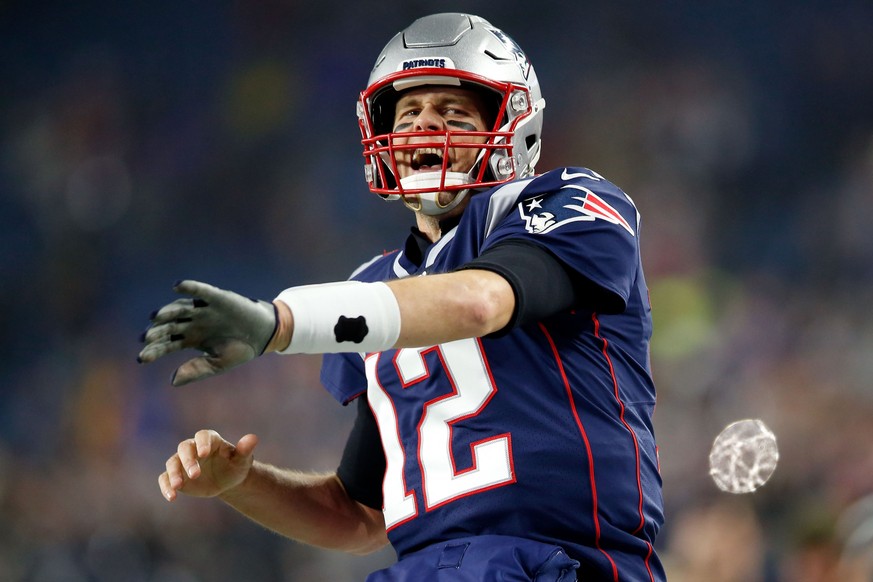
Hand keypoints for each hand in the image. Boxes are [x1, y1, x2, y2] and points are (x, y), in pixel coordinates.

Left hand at [138, 280, 276, 385]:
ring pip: (180, 309)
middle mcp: (193, 323)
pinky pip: (201, 291)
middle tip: (146, 338)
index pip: (167, 344)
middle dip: (157, 332)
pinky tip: (178, 286)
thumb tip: (172, 381)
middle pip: (169, 326)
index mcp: (191, 339)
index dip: (154, 350)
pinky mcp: (217, 298)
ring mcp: (204, 310)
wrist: (264, 334)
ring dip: (167, 311)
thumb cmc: (240, 350)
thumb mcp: (218, 364)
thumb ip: (197, 370)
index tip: (141, 358)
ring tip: (156, 317)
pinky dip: (190, 287)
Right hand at [159, 430, 257, 500]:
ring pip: (172, 462)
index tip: (204, 454)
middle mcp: (194, 448)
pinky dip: (166, 486)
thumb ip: (245, 449)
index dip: (202, 443)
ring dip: (174, 473)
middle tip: (195, 474)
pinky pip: (165, 478)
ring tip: (179, 486)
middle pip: (185, 448)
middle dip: (188, 460)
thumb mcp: (242, 460)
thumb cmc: (236, 466)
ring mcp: (183, 462)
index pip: (203, 436)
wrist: (227, 481)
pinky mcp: (176, 475)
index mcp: (211, 440)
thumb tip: (253, 438)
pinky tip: (172, 497)